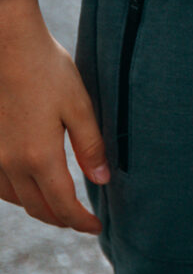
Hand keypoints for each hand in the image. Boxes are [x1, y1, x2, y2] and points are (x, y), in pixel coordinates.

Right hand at [0, 0, 107, 234]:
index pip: (63, 206)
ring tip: (60, 205)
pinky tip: (30, 185)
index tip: (97, 227)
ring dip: (39, 208)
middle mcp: (12, 164)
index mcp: (40, 157)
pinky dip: (18, 194)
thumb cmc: (47, 70)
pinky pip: (1, 185)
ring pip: (17, 200)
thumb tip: (102, 180)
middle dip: (62, 220)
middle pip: (38, 209)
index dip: (81, 222)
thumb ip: (91, 146)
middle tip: (82, 220)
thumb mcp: (79, 106)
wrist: (8, 46)